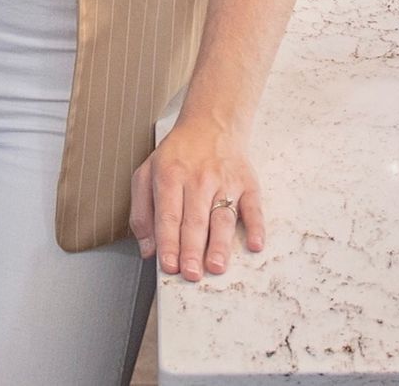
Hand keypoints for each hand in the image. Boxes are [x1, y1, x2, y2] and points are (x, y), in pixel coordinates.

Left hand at [128, 118, 265, 281]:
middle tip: (191, 274)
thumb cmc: (178, 155)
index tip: (169, 266)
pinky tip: (254, 244)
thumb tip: (147, 249)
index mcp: (170, 176)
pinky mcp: (247, 183)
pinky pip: (253, 207)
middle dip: (192, 250)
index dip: (168, 243)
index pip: (168, 215)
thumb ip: (142, 212)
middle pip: (195, 219)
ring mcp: (225, 181)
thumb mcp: (147, 173)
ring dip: (220, 244)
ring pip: (222, 216)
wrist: (211, 123)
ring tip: (216, 266)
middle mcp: (199, 179)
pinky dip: (256, 226)